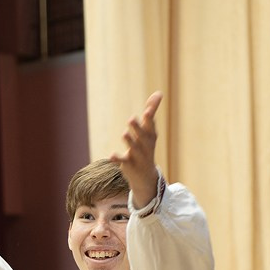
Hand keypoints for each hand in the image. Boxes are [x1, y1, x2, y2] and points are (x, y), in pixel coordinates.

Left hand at [109, 91, 162, 207]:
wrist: (146, 176)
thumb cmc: (146, 147)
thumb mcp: (149, 131)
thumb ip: (152, 111)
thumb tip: (159, 92)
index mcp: (151, 136)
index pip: (151, 126)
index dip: (149, 119)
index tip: (147, 111)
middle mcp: (146, 146)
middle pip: (142, 137)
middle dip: (138, 129)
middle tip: (131, 119)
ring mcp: (138, 156)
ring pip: (134, 148)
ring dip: (130, 141)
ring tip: (125, 133)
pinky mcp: (129, 164)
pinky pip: (123, 161)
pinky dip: (118, 158)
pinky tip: (111, 156)